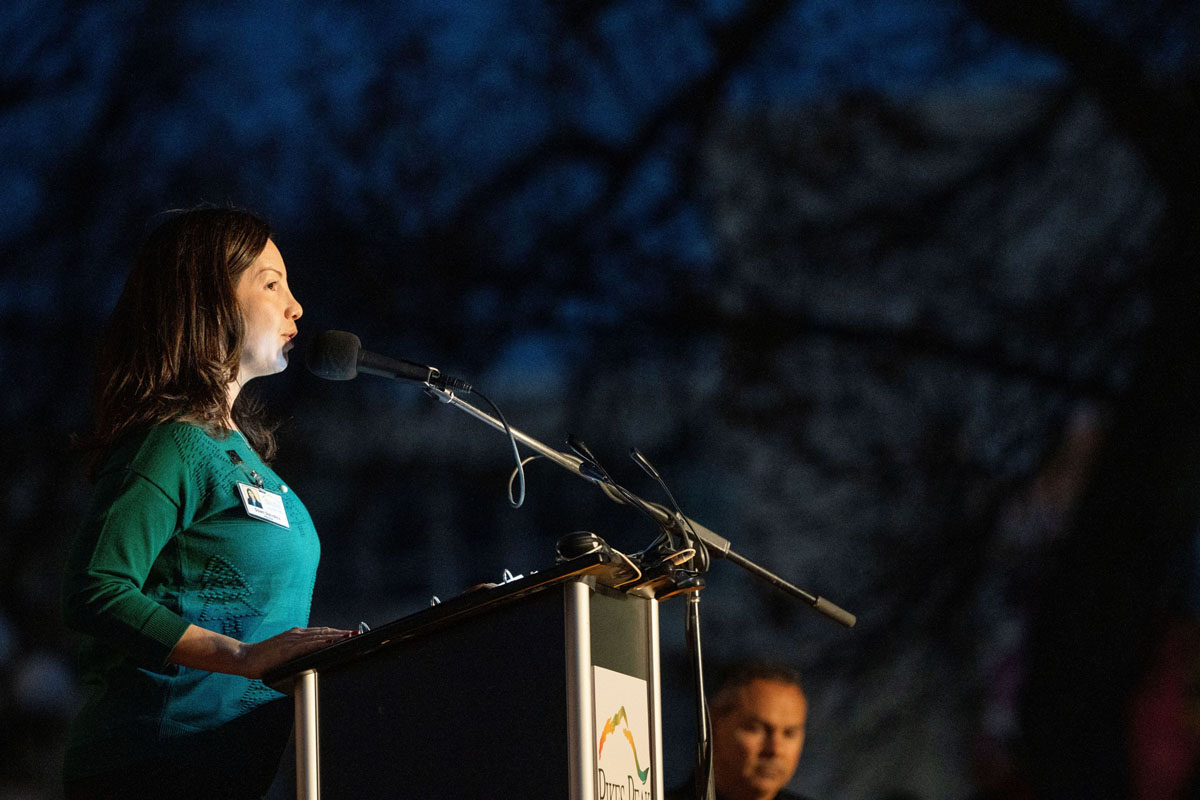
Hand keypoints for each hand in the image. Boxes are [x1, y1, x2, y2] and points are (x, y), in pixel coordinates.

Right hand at [238, 626, 355, 677]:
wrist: (245, 658)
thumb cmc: (264, 660)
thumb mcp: (284, 655)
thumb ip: (297, 655)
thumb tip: (311, 663)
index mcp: (296, 635)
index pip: (321, 632)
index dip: (337, 633)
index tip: (350, 634)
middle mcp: (297, 634)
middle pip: (324, 632)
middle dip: (341, 633)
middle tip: (357, 633)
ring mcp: (293, 640)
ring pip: (320, 636)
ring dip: (336, 636)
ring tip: (350, 636)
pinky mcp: (288, 648)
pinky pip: (309, 644)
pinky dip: (322, 642)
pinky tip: (331, 642)